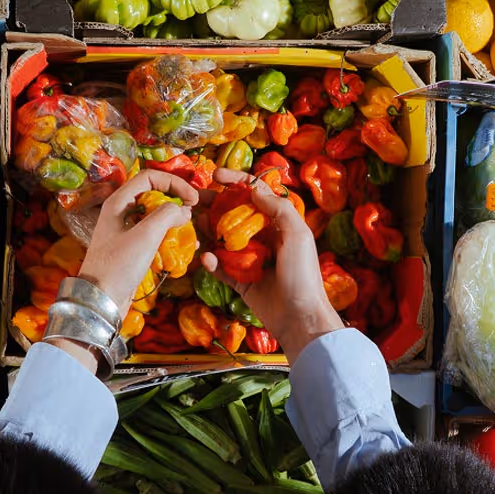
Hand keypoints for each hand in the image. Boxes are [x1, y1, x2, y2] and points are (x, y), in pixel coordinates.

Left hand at [79, 169, 198, 314]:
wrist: (100, 300)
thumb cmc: (118, 266)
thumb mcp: (145, 235)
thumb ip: (166, 215)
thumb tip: (183, 210)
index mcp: (119, 202)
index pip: (150, 177)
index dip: (174, 183)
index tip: (192, 199)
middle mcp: (121, 212)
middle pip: (153, 193)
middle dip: (175, 200)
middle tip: (192, 212)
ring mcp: (126, 230)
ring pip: (155, 214)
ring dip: (174, 219)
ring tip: (190, 230)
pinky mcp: (131, 248)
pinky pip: (154, 233)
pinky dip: (169, 235)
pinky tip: (184, 246)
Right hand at [203, 169, 342, 363]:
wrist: (300, 318)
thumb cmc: (303, 275)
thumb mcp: (297, 235)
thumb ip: (278, 209)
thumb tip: (254, 188)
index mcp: (279, 224)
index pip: (256, 194)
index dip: (236, 181)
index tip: (216, 175)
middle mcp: (263, 238)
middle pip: (234, 214)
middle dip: (214, 205)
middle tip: (193, 200)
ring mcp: (250, 259)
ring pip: (223, 239)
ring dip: (208, 231)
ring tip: (192, 224)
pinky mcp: (240, 281)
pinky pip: (221, 267)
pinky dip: (211, 261)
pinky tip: (205, 257)